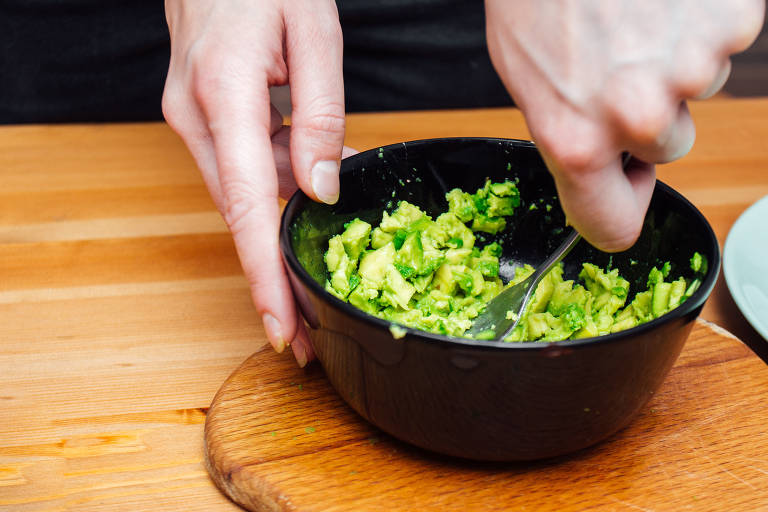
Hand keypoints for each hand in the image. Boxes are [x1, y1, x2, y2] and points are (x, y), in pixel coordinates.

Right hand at [162, 0, 348, 365]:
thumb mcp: (313, 31)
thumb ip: (320, 114)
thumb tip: (321, 190)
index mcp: (225, 95)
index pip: (247, 206)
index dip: (264, 275)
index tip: (281, 328)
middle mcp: (197, 117)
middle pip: (241, 216)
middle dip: (274, 276)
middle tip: (309, 330)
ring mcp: (194, 117)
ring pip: (246, 192)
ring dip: (285, 225)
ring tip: (326, 257)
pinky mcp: (204, 113)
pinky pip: (246, 164)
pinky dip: (282, 181)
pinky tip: (318, 185)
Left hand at [486, 0, 763, 250]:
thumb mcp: (526, 79)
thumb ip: (568, 137)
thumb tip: (604, 170)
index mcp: (575, 141)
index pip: (612, 228)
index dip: (619, 208)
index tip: (621, 188)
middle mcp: (636, 116)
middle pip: (668, 148)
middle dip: (648, 112)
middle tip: (615, 59)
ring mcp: (692, 66)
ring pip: (697, 91)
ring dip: (672, 62)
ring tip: (632, 17)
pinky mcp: (732, 20)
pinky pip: (723, 40)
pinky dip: (698, 22)